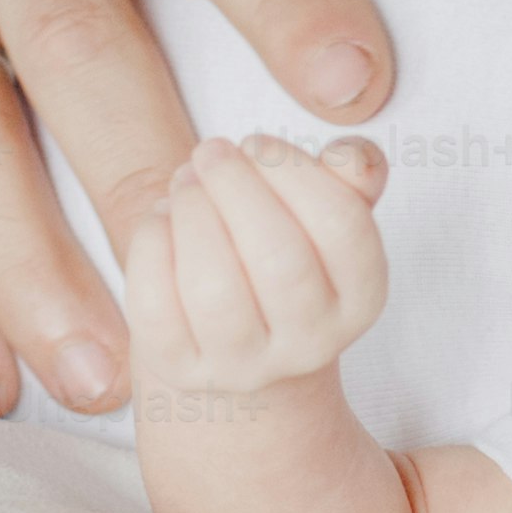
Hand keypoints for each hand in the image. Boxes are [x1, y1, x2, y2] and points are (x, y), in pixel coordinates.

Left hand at [122, 134, 392, 399]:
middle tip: (210, 153)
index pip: (342, 227)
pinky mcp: (184, 369)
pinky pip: (157, 307)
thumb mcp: (324, 217)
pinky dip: (152, 246)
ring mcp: (245, 364)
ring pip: (214, 289)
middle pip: (279, 258)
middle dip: (235, 187)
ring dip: (192, 214)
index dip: (293, 172)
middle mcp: (310, 342)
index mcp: (359, 298)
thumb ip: (351, 178)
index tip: (256, 143)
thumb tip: (350, 156)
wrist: (237, 340)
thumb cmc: (281, 257)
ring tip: (186, 184)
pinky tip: (161, 220)